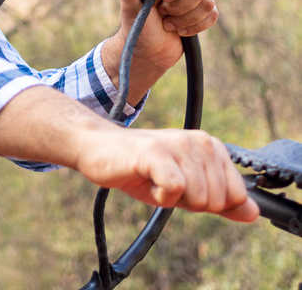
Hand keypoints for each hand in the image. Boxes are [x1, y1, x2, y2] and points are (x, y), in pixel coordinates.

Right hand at [0, 87, 258, 223]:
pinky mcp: (156, 153)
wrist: (100, 150)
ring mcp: (177, 144)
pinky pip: (175, 189)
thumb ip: (222, 201)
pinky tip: (147, 180)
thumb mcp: (187, 190)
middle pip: (217, 200)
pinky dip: (161, 196)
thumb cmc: (143, 170)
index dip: (209, 202)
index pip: (236, 195)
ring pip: (198, 197)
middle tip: (166, 183)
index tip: (184, 188)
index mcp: (210, 146)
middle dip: (191, 202)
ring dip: (173, 199)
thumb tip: (254, 213)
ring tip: (155, 179)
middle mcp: (199, 140)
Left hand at [102, 0, 217, 100]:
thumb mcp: (130, 5)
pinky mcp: (202, 11)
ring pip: (207, 3)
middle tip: (162, 14)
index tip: (163, 0)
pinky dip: (196, 27)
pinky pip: (212, 15)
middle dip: (179, 8)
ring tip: (168, 24)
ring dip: (186, 19)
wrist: (147, 52)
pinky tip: (180, 30)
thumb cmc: (136, 26)